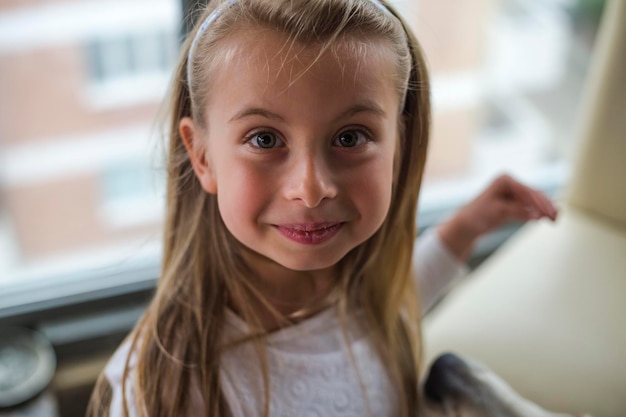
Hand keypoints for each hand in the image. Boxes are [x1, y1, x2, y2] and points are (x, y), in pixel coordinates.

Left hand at [437, 174, 557, 260]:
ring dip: (545, 209)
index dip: (538, 202)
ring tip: (555, 219)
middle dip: (545, 206)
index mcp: (504, 180)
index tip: (546, 214)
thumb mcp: (497, 212)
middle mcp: (510, 183)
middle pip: (533, 195)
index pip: (526, 190)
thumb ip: (516, 211)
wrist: (467, 224)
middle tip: (556, 217)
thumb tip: (536, 215)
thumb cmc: (477, 215)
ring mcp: (513, 193)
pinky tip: (549, 219)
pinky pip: (531, 207)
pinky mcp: (515, 203)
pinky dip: (539, 213)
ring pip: (535, 201)